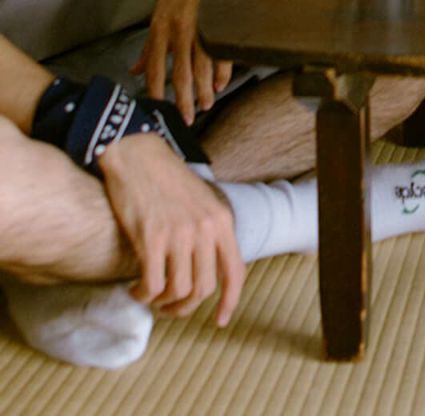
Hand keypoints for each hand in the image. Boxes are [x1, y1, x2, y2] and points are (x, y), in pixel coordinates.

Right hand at [98, 134, 244, 324]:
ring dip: (162, 303)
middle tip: (169, 309)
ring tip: (151, 297)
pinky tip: (136, 290)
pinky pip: (152, 285)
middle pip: (203, 288)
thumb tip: (207, 268)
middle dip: (186, 308)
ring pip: (177, 291)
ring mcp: (179, 234)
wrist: (138, 156)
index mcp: (222, 220)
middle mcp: (205, 229)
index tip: (220, 321)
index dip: (230, 301)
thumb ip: (209, 231)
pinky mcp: (151, 238)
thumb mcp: (202, 201)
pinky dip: (143, 295)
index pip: (235, 272)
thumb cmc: (167, 180)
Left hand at [132, 0, 234, 123]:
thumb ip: (148, 48)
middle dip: (184, 99)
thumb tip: (134, 71)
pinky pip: (221, 53)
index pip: (156, 68)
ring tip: (206, 105)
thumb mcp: (158, 16)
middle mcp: (179, 31)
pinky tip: (221, 85)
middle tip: (188, 118)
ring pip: (202, 67)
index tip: (159, 109)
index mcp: (160, 30)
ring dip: (205, 90)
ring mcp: (201, 27)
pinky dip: (222, 71)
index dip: (157, 91)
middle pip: (181, 73)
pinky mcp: (219, 22)